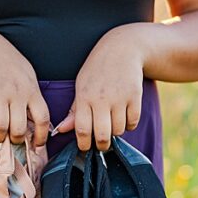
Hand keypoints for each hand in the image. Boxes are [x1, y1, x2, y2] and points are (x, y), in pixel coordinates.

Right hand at [0, 27, 50, 147]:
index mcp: (32, 90)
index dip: (41, 137)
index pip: (43, 119)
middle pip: (20, 128)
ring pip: (1, 126)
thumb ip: (32, 96)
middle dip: (16, 140)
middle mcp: (17, 93)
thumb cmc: (8, 61)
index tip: (37, 145)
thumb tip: (36, 122)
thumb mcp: (27, 75)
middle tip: (12, 139)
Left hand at [54, 27, 144, 150]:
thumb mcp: (81, 86)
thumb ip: (74, 110)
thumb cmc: (96, 70)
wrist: (122, 50)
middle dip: (101, 145)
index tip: (84, 147)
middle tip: (100, 144)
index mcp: (84, 97)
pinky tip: (124, 116)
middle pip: (102, 135)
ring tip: (112, 123)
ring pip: (119, 130)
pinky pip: (133, 123)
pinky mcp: (136, 97)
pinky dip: (129, 125)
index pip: (82, 128)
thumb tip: (61, 130)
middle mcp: (101, 99)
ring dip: (116, 132)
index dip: (83, 143)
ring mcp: (120, 99)